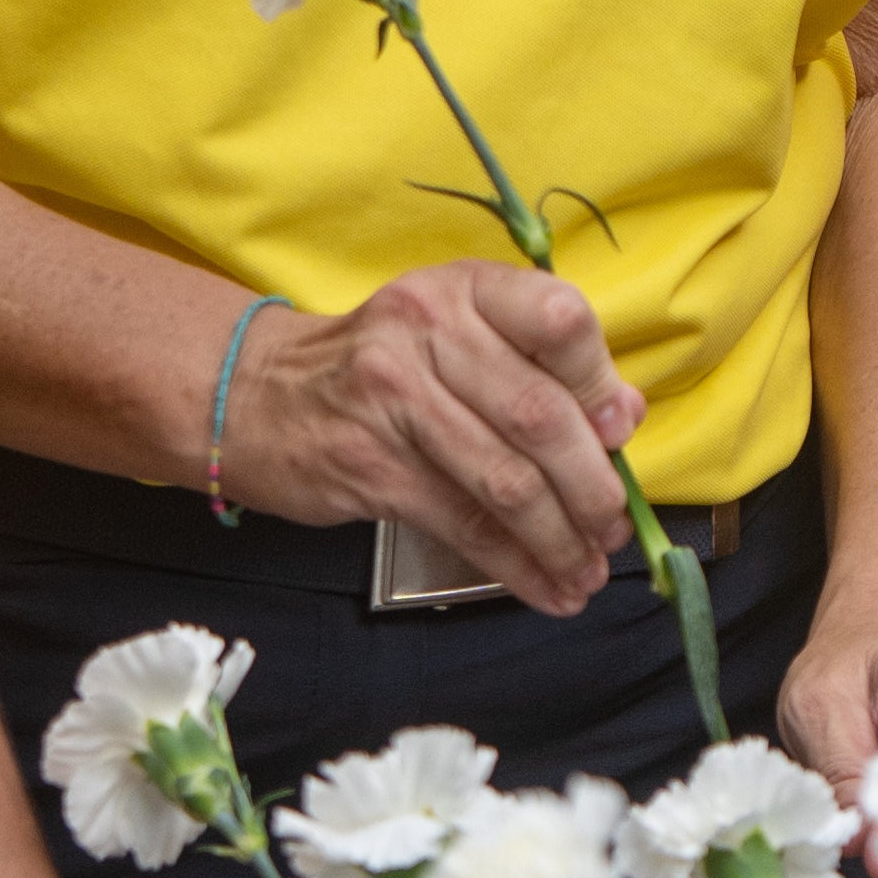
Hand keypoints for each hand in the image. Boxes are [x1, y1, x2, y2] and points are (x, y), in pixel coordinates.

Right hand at [235, 267, 646, 613]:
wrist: (254, 394)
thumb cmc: (379, 366)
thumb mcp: (453, 334)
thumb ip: (536, 365)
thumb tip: (623, 418)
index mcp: (463, 289)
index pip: (559, 318)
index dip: (601, 384)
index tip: (618, 436)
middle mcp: (429, 332)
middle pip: (539, 414)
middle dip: (592, 486)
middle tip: (616, 529)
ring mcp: (395, 400)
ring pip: (506, 480)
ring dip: (561, 539)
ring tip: (588, 571)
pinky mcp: (371, 467)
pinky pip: (464, 524)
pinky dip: (517, 565)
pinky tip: (548, 587)